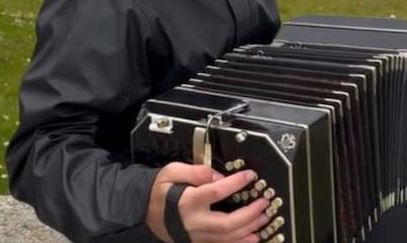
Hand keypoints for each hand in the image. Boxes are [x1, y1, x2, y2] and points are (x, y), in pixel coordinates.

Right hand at [146, 162, 271, 242]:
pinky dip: (238, 242)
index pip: (215, 192)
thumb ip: (195, 170)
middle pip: (226, 224)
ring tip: (264, 219)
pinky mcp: (196, 241)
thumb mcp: (172, 171)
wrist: (142, 210)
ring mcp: (195, 235)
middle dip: (250, 215)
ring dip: (248, 230)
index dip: (235, 184)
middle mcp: (193, 222)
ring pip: (226, 238)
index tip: (250, 176)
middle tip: (264, 203)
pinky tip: (252, 237)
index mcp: (187, 201)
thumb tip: (217, 175)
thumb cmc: (159, 190)